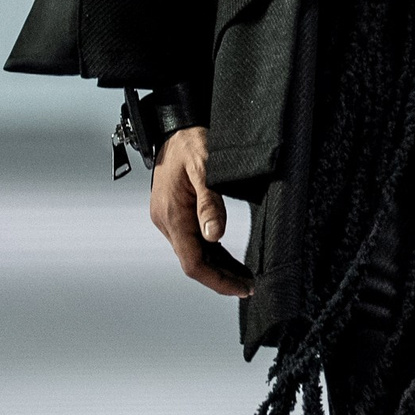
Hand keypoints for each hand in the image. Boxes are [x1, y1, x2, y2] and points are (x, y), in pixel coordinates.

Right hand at [150, 125, 249, 296]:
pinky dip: (211, 253)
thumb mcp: (205, 168)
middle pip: (193, 262)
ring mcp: (168, 218)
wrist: (174, 127)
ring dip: (217, 267)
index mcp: (172, 215)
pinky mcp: (174, 213)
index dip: (218, 280)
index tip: (241, 287)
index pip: (193, 262)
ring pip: (193, 253)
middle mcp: (166, 221)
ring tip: (243, 276)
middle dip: (221, 278)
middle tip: (249, 285)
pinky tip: (227, 259)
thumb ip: (210, 203)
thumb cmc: (189, 142)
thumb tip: (215, 235)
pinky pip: (192, 240)